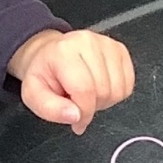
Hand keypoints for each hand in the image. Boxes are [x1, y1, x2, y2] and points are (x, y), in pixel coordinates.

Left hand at [8, 28, 134, 134]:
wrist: (49, 54)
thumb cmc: (44, 74)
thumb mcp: (33, 95)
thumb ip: (51, 109)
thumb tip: (75, 116)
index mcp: (64, 52)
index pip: (85, 90)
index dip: (83, 113)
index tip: (77, 120)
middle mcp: (87, 43)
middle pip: (104, 91)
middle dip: (92, 106)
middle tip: (78, 102)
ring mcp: (106, 44)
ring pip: (118, 89)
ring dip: (105, 100)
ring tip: (88, 94)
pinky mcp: (119, 49)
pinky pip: (128, 83)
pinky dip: (116, 93)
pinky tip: (100, 87)